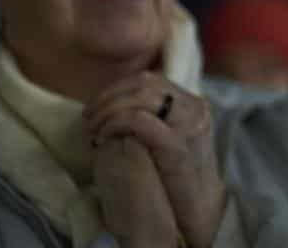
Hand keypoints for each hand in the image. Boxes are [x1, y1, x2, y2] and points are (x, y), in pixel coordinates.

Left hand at [85, 75, 226, 247]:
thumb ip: (156, 117)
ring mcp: (188, 124)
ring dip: (107, 109)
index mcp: (192, 103)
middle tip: (87, 118)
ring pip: (140, 97)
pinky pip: (138, 121)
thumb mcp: (173, 137)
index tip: (95, 106)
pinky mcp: (177, 145)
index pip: (148, 79)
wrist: (199, 208)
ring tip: (92, 128)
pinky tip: (103, 137)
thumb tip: (119, 102)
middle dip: (108, 97)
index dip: (116, 88)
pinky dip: (114, 124)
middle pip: (143, 84)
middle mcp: (194, 108)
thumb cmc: (179, 176)